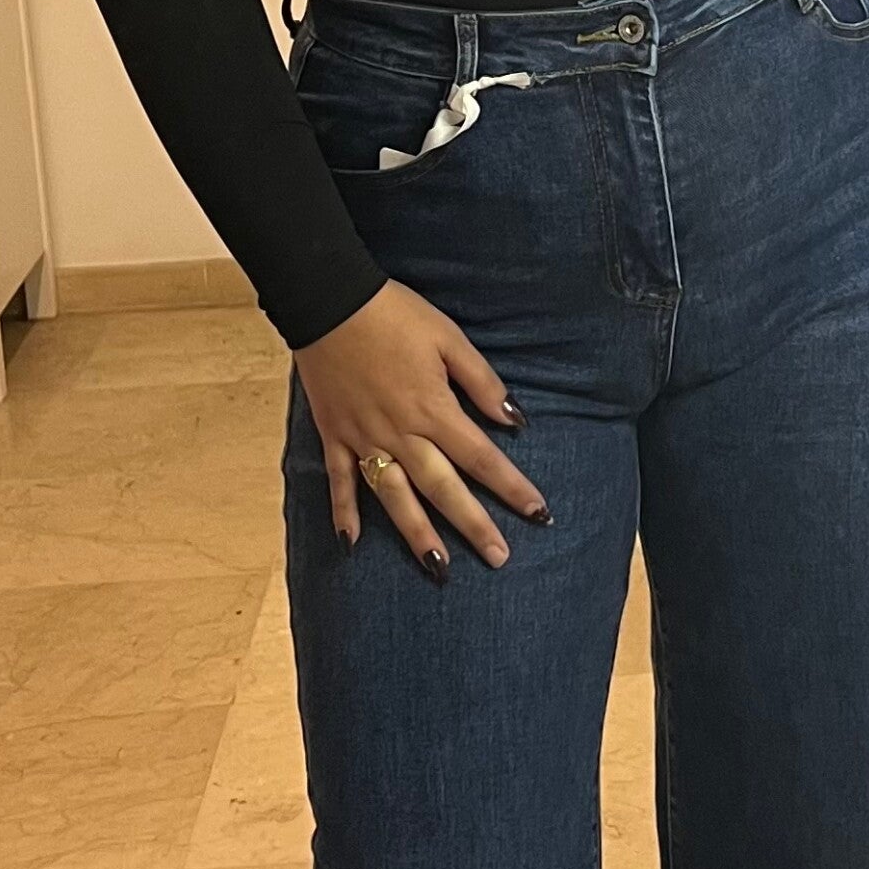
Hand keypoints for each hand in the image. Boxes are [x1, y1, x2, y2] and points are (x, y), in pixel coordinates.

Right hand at [293, 279, 550, 576]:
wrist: (329, 300)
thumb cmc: (394, 314)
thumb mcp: (448, 338)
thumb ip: (481, 382)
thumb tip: (514, 419)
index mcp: (433, 409)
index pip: (482, 458)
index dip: (513, 487)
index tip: (539, 514)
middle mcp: (401, 433)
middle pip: (443, 488)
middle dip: (473, 525)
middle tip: (499, 557)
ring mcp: (364, 438)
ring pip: (395, 496)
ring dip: (417, 534)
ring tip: (439, 568)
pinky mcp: (334, 434)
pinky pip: (340, 480)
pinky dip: (343, 512)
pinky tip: (352, 544)